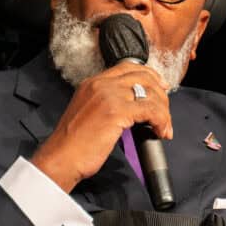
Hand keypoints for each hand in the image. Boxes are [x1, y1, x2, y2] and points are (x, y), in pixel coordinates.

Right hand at [31, 62, 171, 192]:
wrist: (61, 159)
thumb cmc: (73, 145)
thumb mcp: (87, 114)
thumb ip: (106, 105)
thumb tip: (132, 110)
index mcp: (92, 83)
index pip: (128, 67)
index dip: (149, 76)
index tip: (160, 88)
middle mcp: (100, 84)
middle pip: (143, 76)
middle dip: (160, 94)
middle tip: (165, 112)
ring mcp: (108, 96)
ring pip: (150, 93)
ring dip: (163, 110)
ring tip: (163, 127)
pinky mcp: (117, 111)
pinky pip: (150, 110)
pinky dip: (161, 120)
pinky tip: (160, 131)